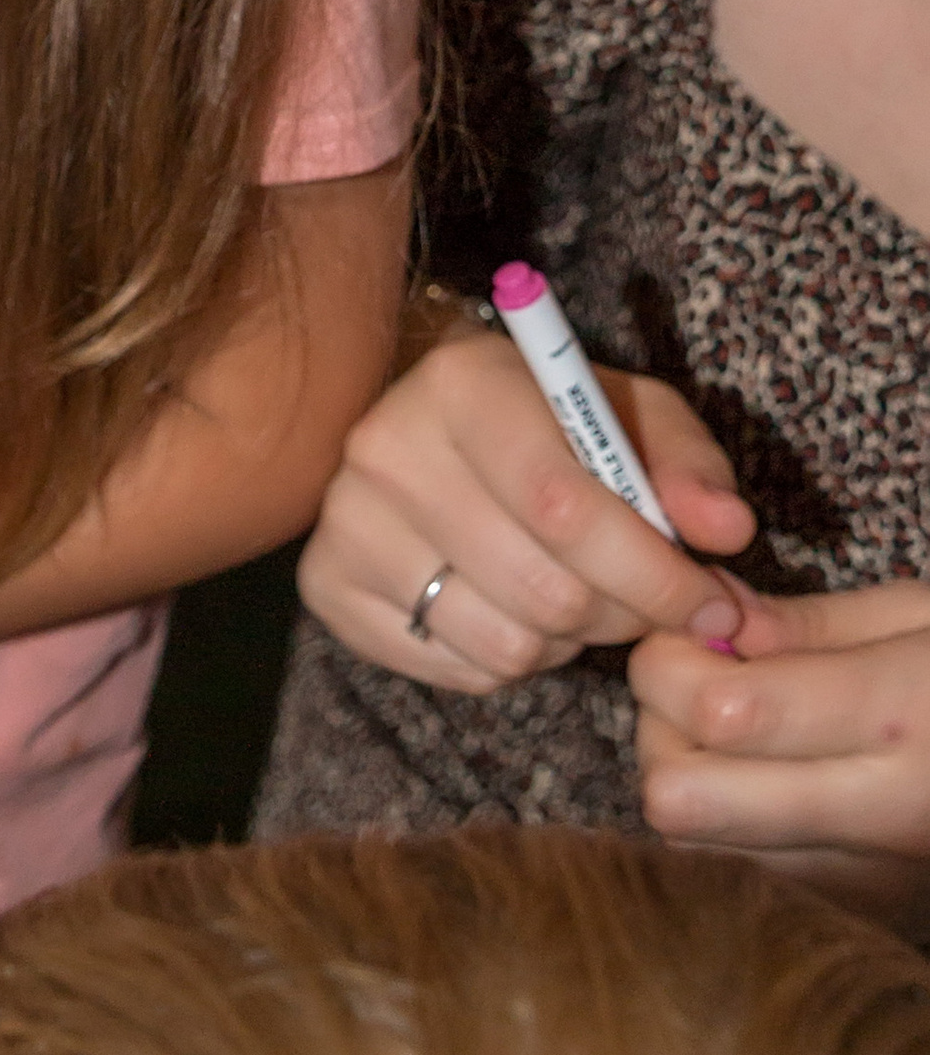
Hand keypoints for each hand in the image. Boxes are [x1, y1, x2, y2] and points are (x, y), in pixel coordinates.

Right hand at [296, 328, 752, 692]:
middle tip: (638, 598)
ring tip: (567, 595)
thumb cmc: (549, 420)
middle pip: (542, 589)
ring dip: (564, 641)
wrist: (433, 425)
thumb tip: (727, 531)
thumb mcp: (628, 413)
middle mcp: (384, 447)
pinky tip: (508, 607)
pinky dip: (505, 661)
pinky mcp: (328, 585)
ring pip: (504, 643)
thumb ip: (688, 466)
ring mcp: (345, 520)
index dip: (654, 575)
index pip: (564, 507)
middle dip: (619, 614)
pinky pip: (458, 670)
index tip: (711, 605)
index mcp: (460, 384)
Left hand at [634, 579, 929, 936]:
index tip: (699, 627)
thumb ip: (806, 624)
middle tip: (700, 680)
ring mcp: (874, 879)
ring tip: (737, 727)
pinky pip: (741, 871)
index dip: (671, 657)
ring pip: (695, 844)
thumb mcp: (925, 615)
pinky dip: (725, 822)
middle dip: (660, 726)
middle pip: (680, 795)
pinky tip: (766, 774)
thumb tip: (707, 622)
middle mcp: (884, 815)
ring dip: (685, 774)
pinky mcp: (866, 909)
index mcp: (903, 719)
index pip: (719, 710)